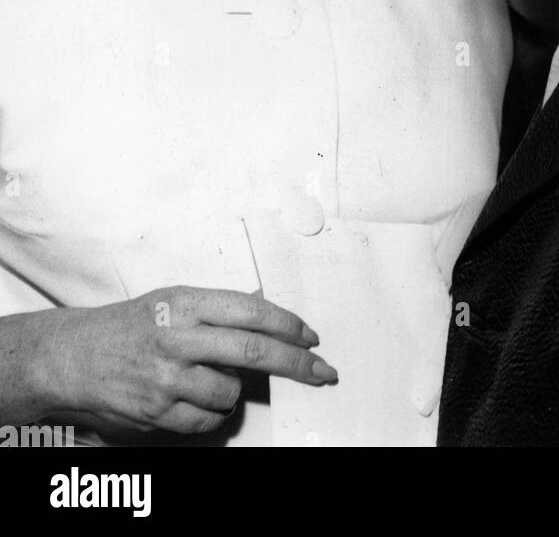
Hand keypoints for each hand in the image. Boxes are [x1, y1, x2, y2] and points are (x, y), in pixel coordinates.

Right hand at [28, 287, 335, 438]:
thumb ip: (218, 307)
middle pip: (255, 351)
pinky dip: (210, 412)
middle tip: (323, 371)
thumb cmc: (131, 325)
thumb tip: (267, 313)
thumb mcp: (174, 298)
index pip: (252, 312)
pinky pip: (207, 420)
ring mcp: (167, 379)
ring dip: (233, 390)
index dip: (289, 325)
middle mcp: (178, 339)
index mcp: (186, 303)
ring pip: (230, 392)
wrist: (75, 357)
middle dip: (297, 364)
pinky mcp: (157, 412)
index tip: (311, 337)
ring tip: (208, 377)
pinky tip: (194, 397)